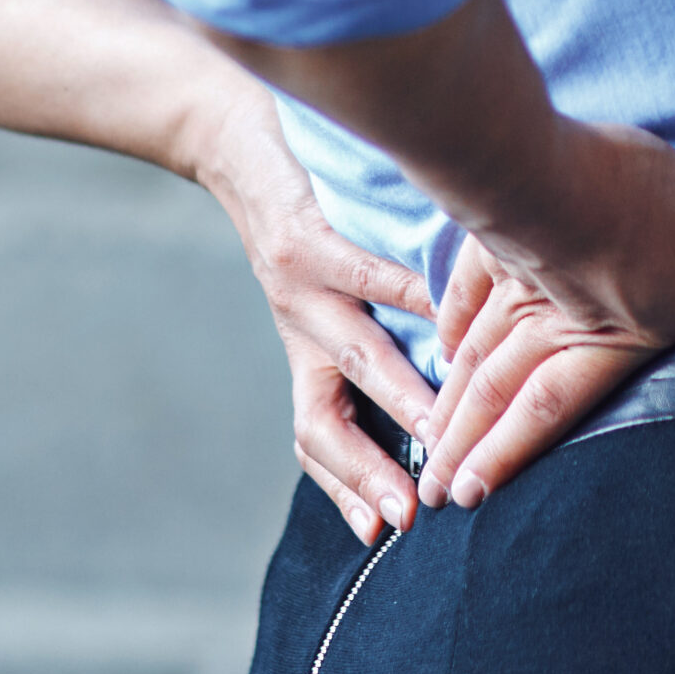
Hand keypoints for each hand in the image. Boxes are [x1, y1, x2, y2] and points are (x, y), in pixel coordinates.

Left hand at [194, 84, 437, 546]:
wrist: (230, 140)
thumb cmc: (297, 213)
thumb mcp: (319, 285)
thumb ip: (371, 328)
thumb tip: (445, 374)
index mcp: (304, 350)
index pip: (316, 437)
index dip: (344, 486)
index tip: (381, 533)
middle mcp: (298, 328)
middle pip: (325, 420)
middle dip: (369, 470)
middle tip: (414, 513)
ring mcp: (297, 287)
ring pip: (354, 356)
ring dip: (397, 396)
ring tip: (441, 425)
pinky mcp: (305, 236)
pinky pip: (362, 273)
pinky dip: (404, 292)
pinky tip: (441, 307)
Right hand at [413, 120, 674, 511]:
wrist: (537, 150)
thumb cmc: (625, 195)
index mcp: (609, 333)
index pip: (555, 408)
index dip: (517, 455)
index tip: (475, 497)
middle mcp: (553, 320)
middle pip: (505, 393)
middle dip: (472, 445)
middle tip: (435, 492)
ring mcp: (516, 279)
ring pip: (479, 353)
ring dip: (454, 401)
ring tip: (430, 440)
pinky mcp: (493, 236)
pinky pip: (467, 291)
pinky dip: (452, 323)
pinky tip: (443, 347)